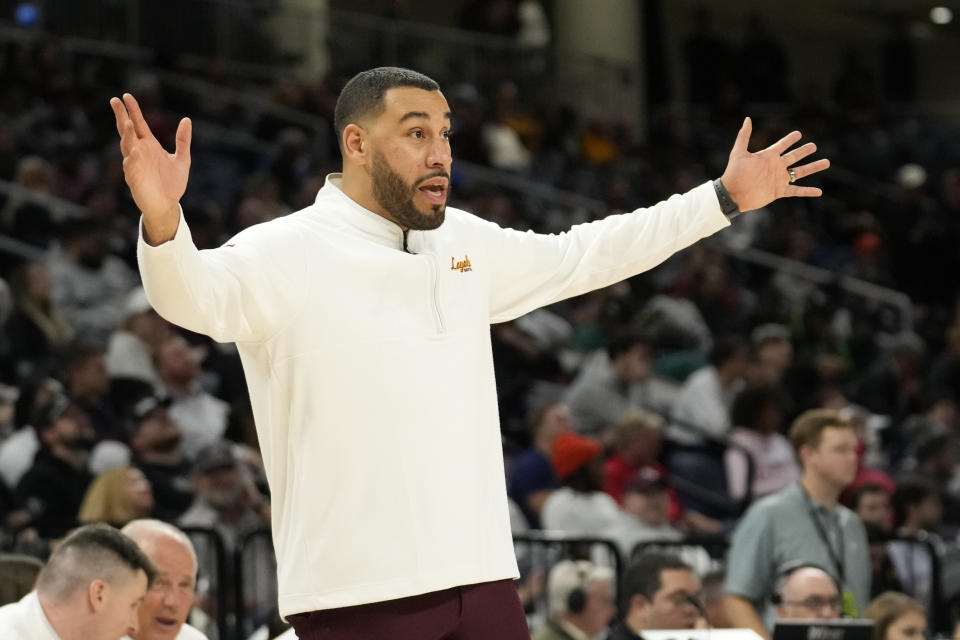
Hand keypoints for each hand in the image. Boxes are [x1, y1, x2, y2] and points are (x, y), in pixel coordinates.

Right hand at [110, 93, 191, 243]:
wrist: (168, 205)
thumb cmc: (172, 183)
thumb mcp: (182, 159)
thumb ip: (183, 140)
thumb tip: (187, 119)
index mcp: (149, 146)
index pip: (138, 124)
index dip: (132, 111)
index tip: (126, 96)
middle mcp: (139, 152)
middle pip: (127, 130)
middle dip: (121, 116)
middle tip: (115, 101)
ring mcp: (134, 164)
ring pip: (127, 146)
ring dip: (126, 135)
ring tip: (125, 122)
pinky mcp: (133, 178)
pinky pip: (130, 166)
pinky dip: (131, 158)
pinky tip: (134, 151)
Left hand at [719, 117, 829, 212]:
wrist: (732, 194)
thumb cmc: (734, 173)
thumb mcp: (738, 153)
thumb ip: (744, 136)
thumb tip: (747, 119)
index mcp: (767, 156)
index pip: (782, 145)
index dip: (790, 139)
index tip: (798, 134)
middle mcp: (775, 167)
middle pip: (794, 156)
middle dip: (804, 151)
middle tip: (814, 146)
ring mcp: (778, 179)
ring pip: (800, 172)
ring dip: (813, 167)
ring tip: (826, 162)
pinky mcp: (779, 191)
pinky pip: (796, 191)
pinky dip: (808, 191)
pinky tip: (819, 191)